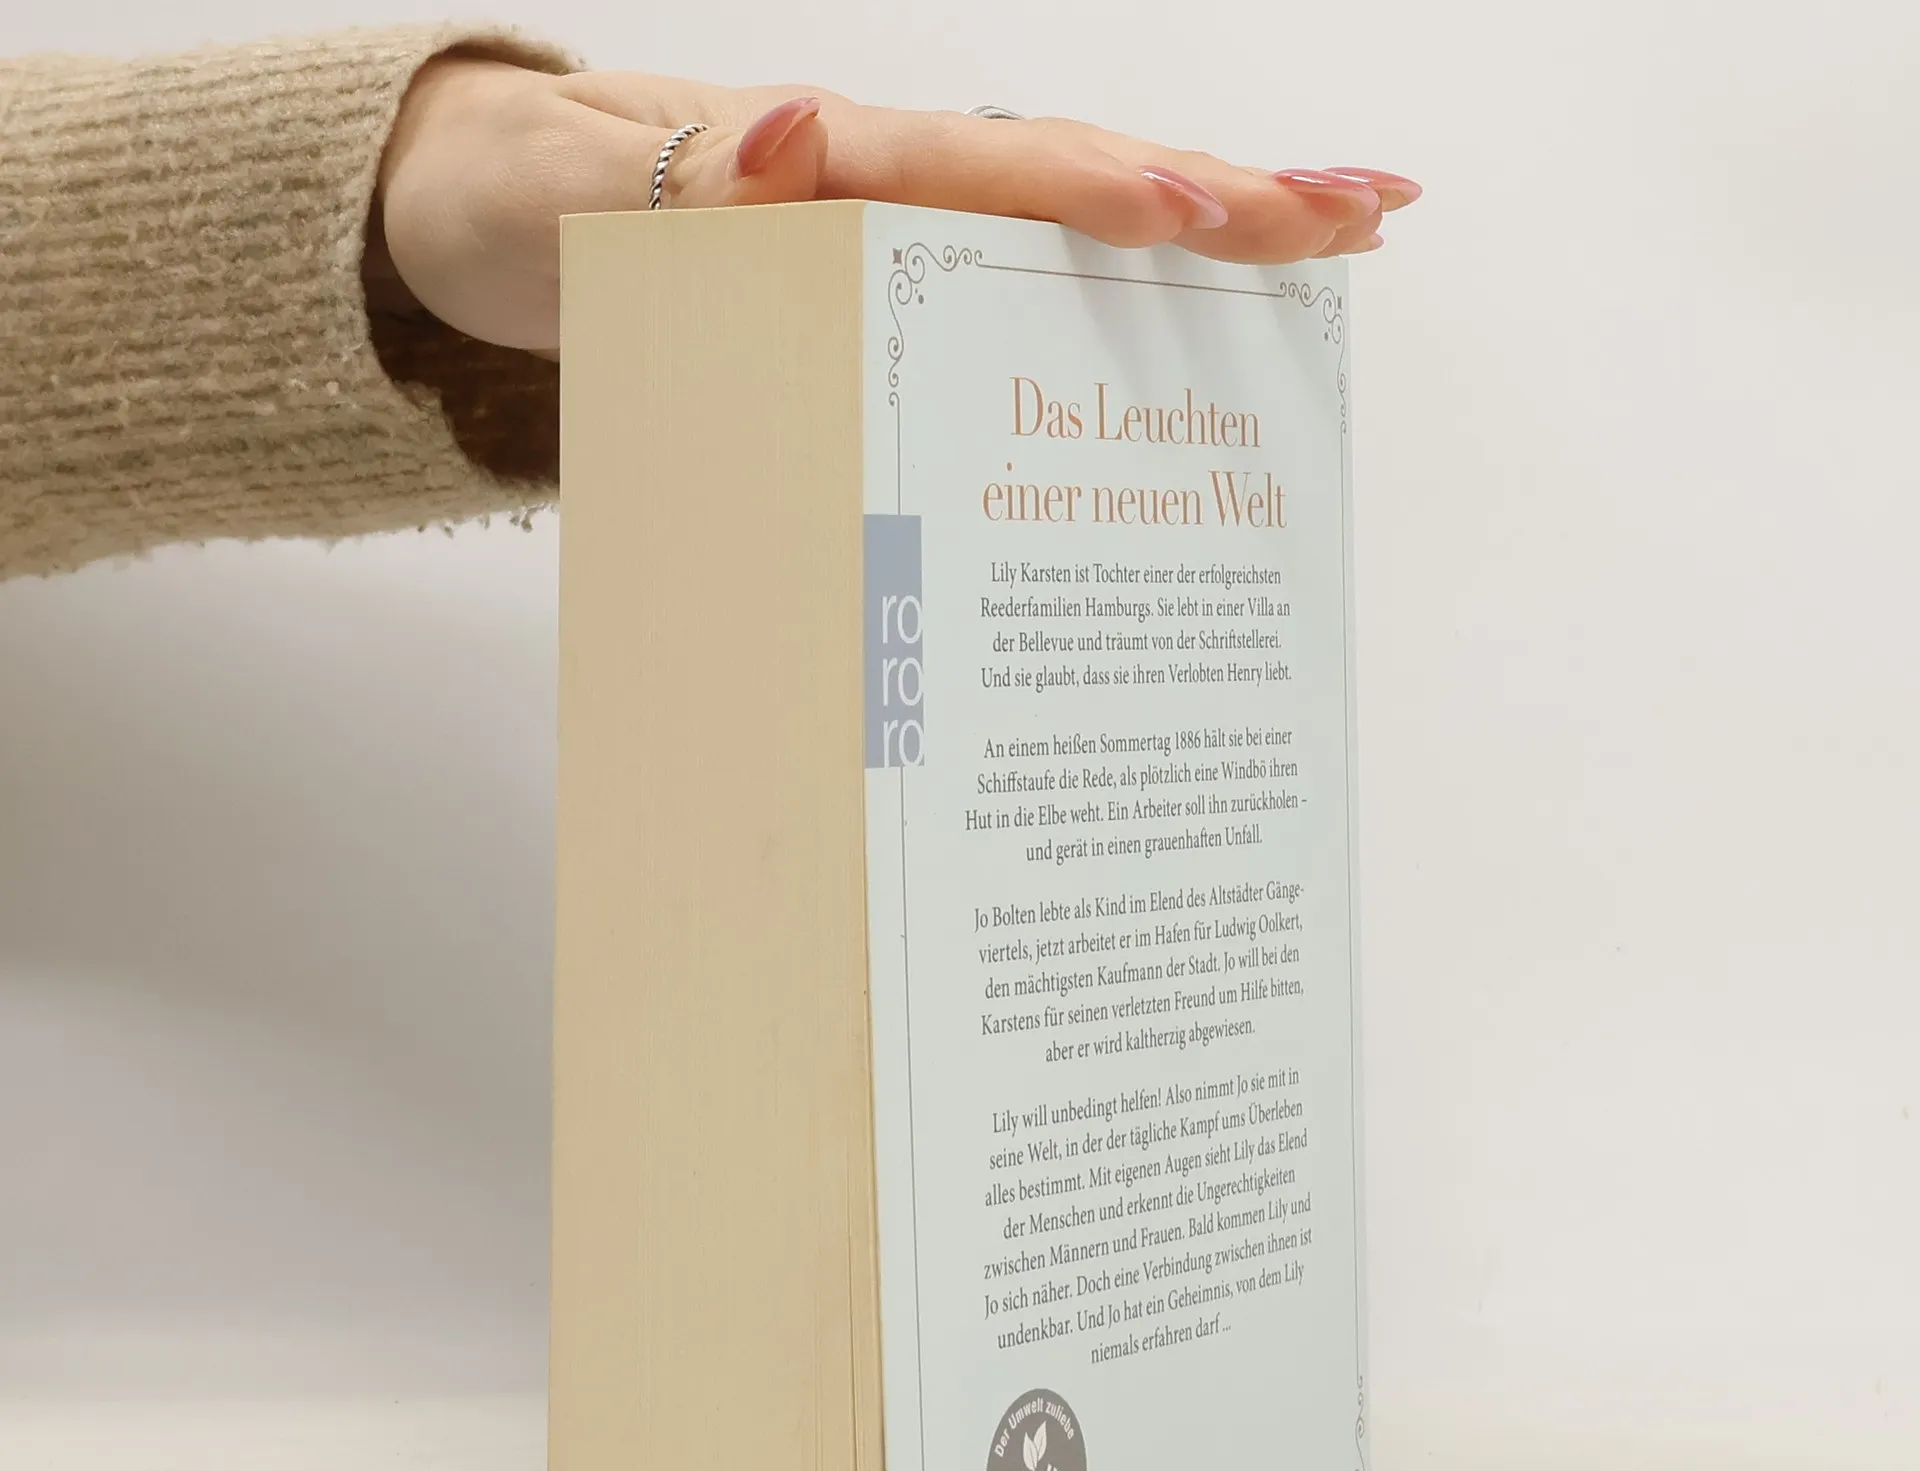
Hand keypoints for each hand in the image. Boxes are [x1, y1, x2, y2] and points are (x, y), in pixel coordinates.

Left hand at [371, 58, 1420, 354]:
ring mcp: (902, 223)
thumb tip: (803, 129)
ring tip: (1340, 235)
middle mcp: (889, 179)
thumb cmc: (536, 211)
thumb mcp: (578, 198)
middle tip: (1361, 210)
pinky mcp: (894, 271)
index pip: (985, 168)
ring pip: (1073, 218)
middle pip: (1075, 175)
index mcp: (828, 158)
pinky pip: (1023, 277)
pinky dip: (1121, 286)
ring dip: (1210, 227)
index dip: (1094, 191)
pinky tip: (1204, 312)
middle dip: (1220, 193)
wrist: (498, 222)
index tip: (1200, 208)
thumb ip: (681, 180)